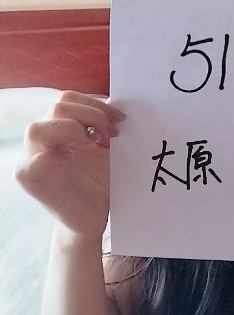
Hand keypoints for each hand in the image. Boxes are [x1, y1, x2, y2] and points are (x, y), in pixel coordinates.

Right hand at [13, 90, 125, 240]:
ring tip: (95, 144)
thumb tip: (118, 102)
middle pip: (58, 106)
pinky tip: (75, 159)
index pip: (69, 98)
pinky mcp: (32, 181)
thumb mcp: (108, 148)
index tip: (121, 119)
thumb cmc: (101, 181)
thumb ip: (107, 125)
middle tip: (112, 134)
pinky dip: (50, 158)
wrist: (96, 216)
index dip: (97, 104)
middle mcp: (44, 139)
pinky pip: (30, 164)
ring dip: (73, 129)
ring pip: (37, 128)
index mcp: (61, 127)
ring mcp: (35, 159)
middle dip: (92, 115)